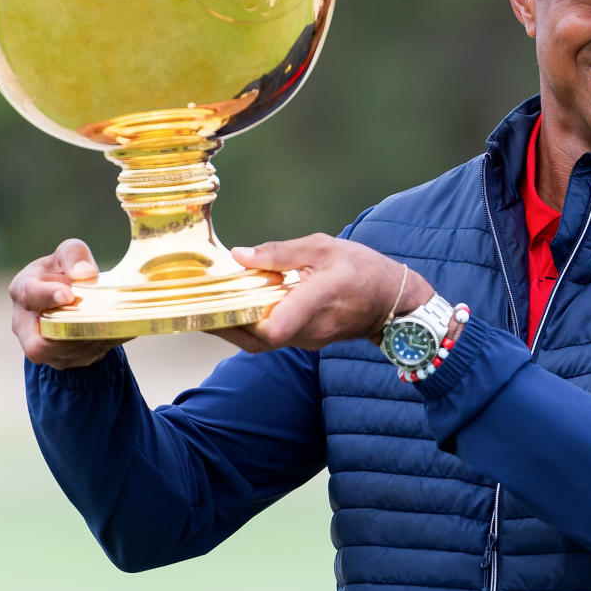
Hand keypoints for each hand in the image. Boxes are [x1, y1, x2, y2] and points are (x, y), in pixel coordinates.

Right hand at [8, 238, 129, 368]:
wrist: (68, 300)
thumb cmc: (63, 273)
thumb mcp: (67, 254)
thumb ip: (74, 256)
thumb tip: (85, 274)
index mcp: (23, 290)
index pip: (30, 295)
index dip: (48, 296)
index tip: (68, 295)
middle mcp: (24, 324)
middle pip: (39, 342)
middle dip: (68, 333)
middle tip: (96, 319)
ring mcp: (42, 347)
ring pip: (63, 354)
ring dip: (90, 339)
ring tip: (112, 322)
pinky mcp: (62, 360)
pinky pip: (83, 357)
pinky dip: (104, 344)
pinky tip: (121, 330)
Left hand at [227, 233, 432, 351]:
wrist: (391, 300)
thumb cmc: (361, 269)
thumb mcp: (322, 248)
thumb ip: (279, 253)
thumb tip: (240, 255)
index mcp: (317, 298)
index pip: (273, 328)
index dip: (239, 323)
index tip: (214, 306)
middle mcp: (311, 327)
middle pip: (257, 339)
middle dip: (226, 325)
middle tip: (199, 305)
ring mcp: (309, 340)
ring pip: (263, 341)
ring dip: (238, 325)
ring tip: (215, 302)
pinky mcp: (306, 342)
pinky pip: (274, 338)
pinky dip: (255, 324)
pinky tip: (242, 306)